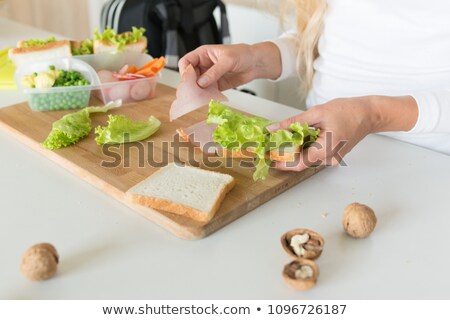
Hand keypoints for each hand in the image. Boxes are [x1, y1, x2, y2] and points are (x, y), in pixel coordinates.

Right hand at [178, 42, 281, 90]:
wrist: (256, 64)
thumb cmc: (243, 54)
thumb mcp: (228, 60)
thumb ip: (214, 72)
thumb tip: (201, 82)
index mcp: (203, 54)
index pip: (186, 61)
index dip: (184, 70)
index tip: (187, 79)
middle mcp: (204, 65)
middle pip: (190, 75)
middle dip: (190, 84)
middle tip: (193, 91)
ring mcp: (209, 76)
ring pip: (197, 85)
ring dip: (197, 92)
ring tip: (199, 97)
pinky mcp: (216, 85)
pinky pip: (207, 91)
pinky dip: (206, 96)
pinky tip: (207, 98)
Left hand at [266, 95, 417, 170]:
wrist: (369, 114)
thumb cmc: (348, 111)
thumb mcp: (317, 113)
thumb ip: (294, 122)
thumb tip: (274, 129)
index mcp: (325, 150)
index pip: (298, 163)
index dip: (281, 162)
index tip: (268, 157)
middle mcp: (329, 159)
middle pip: (301, 161)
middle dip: (285, 154)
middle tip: (270, 145)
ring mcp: (332, 158)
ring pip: (307, 158)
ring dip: (294, 150)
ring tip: (283, 138)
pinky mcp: (333, 155)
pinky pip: (315, 155)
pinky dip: (305, 147)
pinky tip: (299, 137)